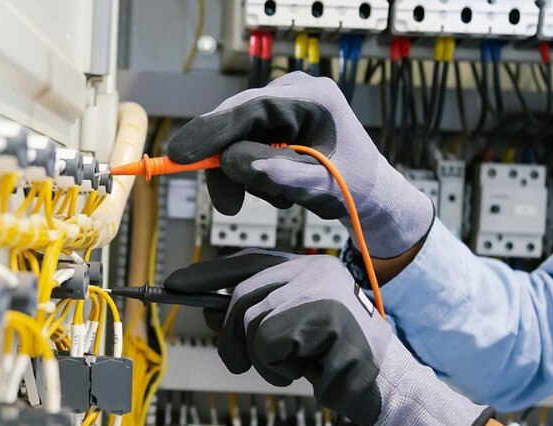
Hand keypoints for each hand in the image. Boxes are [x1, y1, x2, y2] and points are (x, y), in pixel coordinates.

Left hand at [164, 249, 492, 425]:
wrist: (390, 387)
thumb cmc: (337, 361)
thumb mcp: (290, 335)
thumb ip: (255, 317)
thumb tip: (206, 308)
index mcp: (309, 267)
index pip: (247, 262)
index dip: (206, 274)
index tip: (172, 285)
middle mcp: (315, 270)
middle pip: (241, 297)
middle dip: (227, 336)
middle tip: (237, 363)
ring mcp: (322, 292)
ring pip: (250, 322)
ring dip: (260, 359)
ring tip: (291, 368)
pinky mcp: (326, 319)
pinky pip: (269, 343)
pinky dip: (276, 367)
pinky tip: (307, 372)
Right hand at [166, 71, 432, 258]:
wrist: (373, 196)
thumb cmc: (356, 188)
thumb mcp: (319, 185)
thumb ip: (280, 172)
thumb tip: (236, 161)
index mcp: (312, 97)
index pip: (247, 109)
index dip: (210, 132)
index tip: (179, 156)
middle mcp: (293, 93)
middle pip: (235, 122)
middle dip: (227, 165)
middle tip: (229, 205)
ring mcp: (283, 105)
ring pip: (235, 137)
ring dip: (245, 174)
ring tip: (278, 198)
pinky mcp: (276, 122)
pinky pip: (243, 143)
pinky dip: (250, 171)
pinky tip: (277, 187)